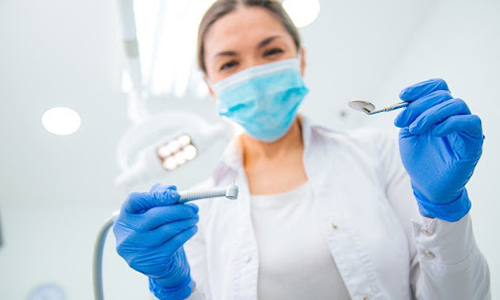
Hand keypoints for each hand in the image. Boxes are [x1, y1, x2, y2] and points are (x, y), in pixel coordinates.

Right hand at [113, 184, 198, 299]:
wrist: (153, 263)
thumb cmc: (151, 231)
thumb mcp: (149, 213)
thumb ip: (158, 197)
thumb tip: (171, 189)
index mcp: (123, 218)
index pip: (134, 201)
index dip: (156, 196)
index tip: (176, 195)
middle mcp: (127, 235)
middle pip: (155, 216)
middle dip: (179, 210)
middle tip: (193, 208)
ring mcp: (138, 250)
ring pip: (168, 230)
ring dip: (186, 221)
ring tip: (194, 217)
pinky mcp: (152, 262)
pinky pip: (175, 243)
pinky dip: (187, 233)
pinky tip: (192, 228)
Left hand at [394, 78, 483, 221]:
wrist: (426, 185)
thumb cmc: (419, 160)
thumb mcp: (407, 134)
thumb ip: (408, 116)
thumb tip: (405, 101)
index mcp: (438, 111)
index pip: (437, 88)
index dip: (421, 88)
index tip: (402, 95)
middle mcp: (454, 116)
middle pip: (442, 95)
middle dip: (418, 106)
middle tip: (402, 121)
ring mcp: (464, 128)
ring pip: (456, 104)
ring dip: (431, 114)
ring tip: (415, 129)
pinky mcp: (473, 142)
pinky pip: (470, 122)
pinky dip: (450, 123)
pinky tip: (435, 132)